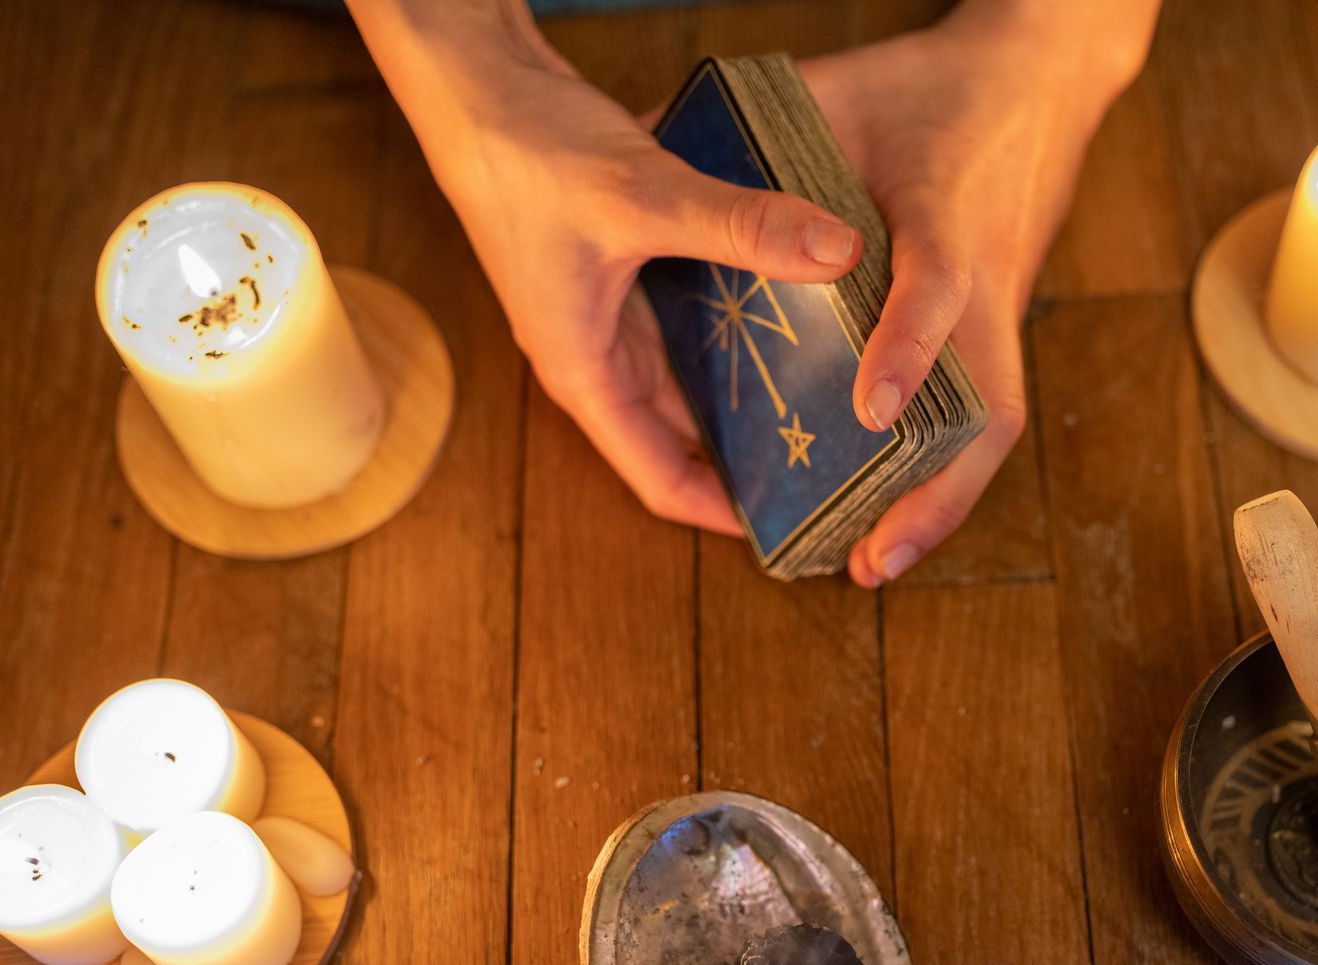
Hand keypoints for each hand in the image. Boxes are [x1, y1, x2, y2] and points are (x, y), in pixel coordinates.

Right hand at [378, 42, 863, 534]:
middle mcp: (597, 358)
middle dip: (753, 458)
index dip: (725, 513)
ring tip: (831, 403)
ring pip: (692, 380)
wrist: (476, 85)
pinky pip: (691, 325)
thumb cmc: (526, 153)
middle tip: (838, 466)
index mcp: (585, 373)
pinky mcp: (624, 272)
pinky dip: (738, 329)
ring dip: (750, 393)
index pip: (660, 480)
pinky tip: (798, 315)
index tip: (795, 526)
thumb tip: (840, 252)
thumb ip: (743, 227)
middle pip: (684, 439)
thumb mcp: (643, 196)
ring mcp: (609, 316)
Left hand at [800, 15, 1141, 583]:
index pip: (938, 285)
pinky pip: (980, 410)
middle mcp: (989, 278)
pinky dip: (942, 470)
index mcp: (944, 212)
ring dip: (942, 500)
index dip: (906, 347)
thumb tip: (638, 150)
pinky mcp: (1005, 321)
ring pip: (993, 423)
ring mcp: (1007, 308)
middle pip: (991, 404)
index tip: (870, 410)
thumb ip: (752, 138)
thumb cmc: (929, 83)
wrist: (1041, 73)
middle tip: (874, 557)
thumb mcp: (834, 93)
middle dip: (937, 490)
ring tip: (876, 561)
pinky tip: (893, 510)